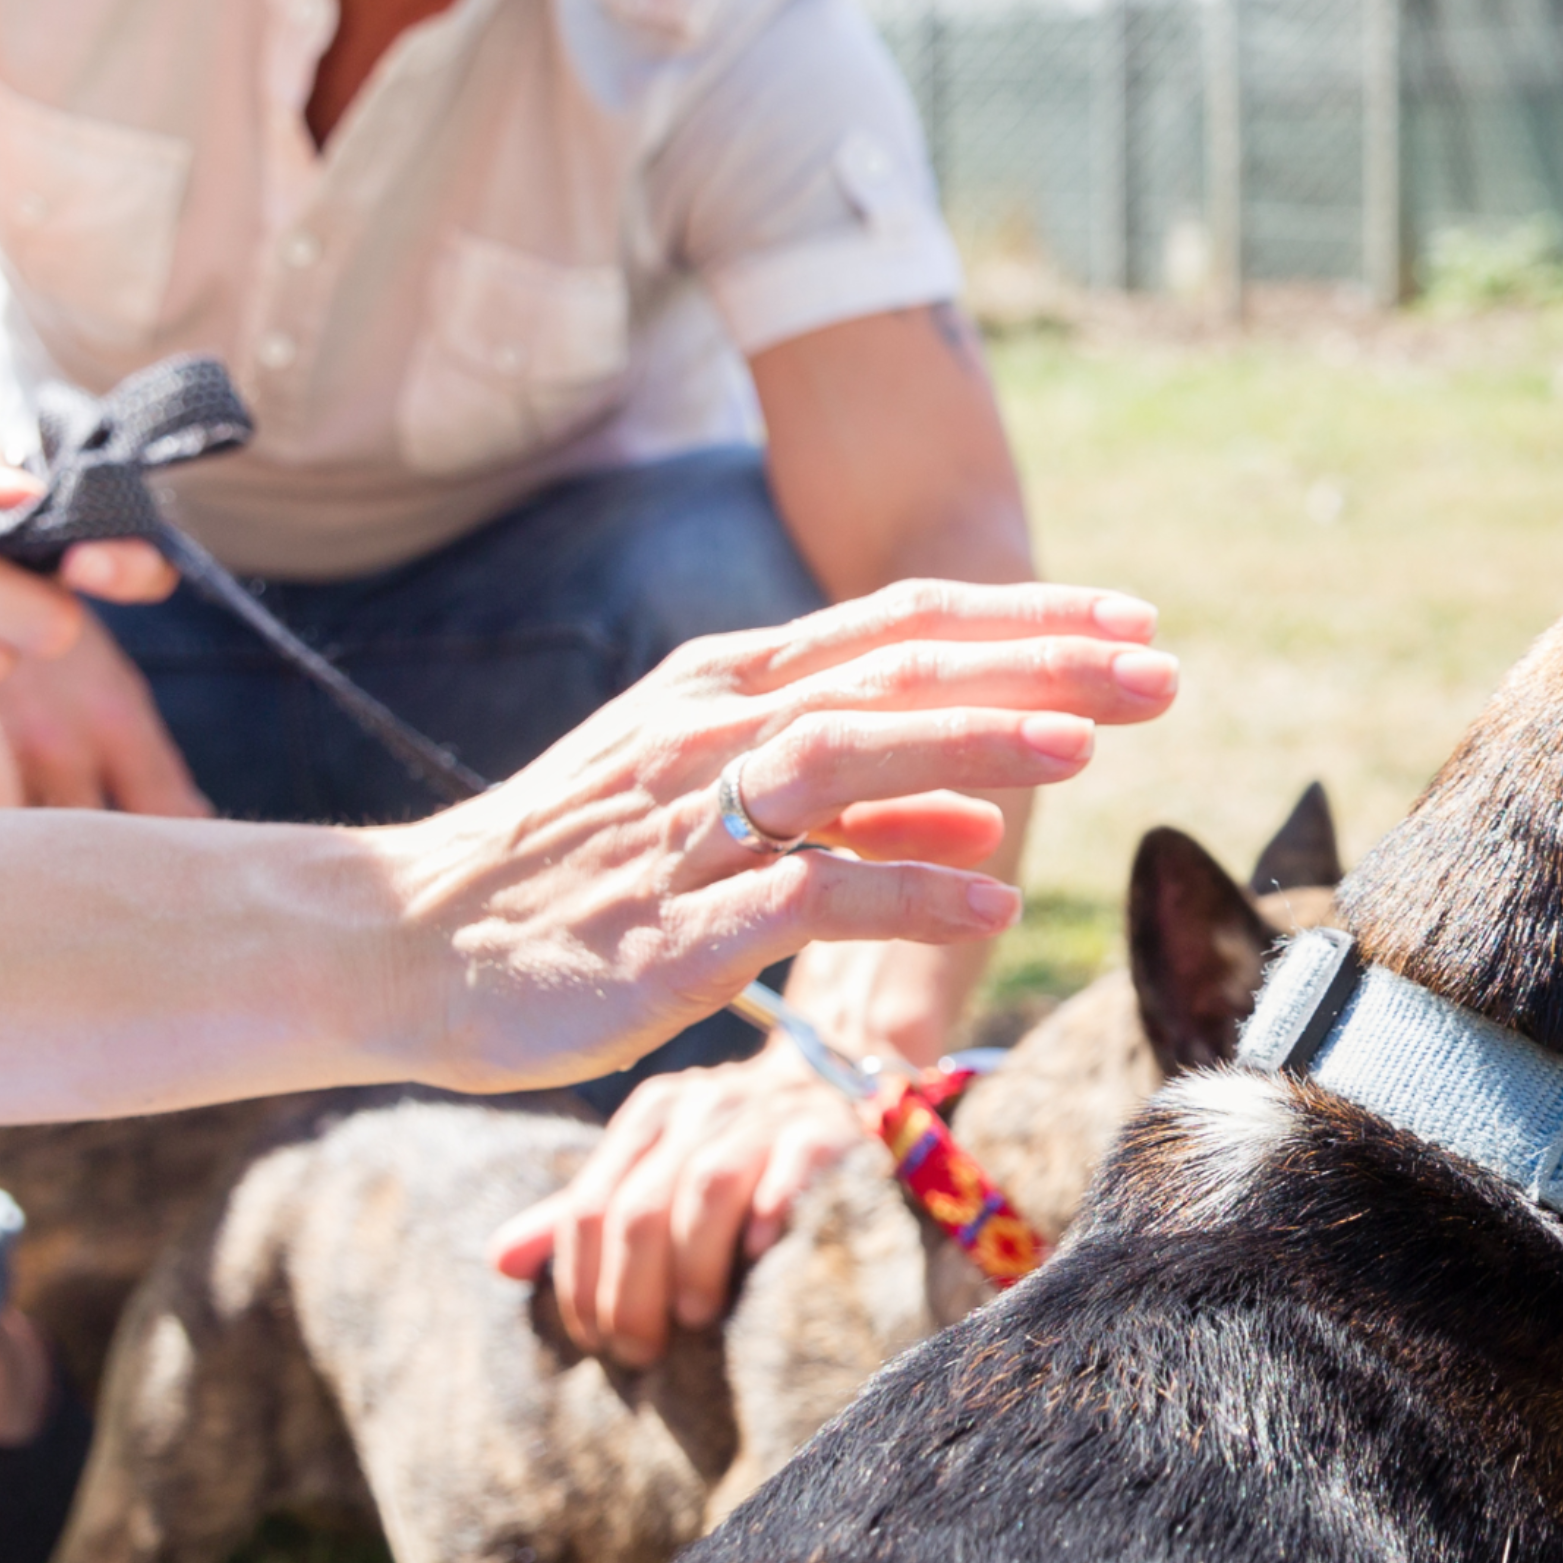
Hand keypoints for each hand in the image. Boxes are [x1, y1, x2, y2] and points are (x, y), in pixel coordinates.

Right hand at [377, 578, 1174, 1092]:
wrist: (401, 942)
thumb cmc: (560, 878)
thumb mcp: (704, 802)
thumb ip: (850, 801)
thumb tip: (981, 803)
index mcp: (722, 687)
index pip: (896, 626)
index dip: (1021, 619)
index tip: (1132, 622)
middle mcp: (713, 731)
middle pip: (897, 671)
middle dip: (1038, 664)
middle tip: (1161, 670)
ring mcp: (693, 821)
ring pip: (855, 753)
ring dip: (975, 742)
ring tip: (1088, 745)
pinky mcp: (679, 922)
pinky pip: (813, 892)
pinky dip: (908, 886)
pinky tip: (991, 900)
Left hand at [483, 1052, 875, 1362]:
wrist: (839, 1087)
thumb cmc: (736, 1151)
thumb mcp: (655, 1172)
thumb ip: (584, 1216)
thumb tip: (497, 1261)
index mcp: (649, 1119)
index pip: (589, 1208)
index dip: (582, 1284)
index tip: (596, 1344)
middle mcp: (698, 1107)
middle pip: (639, 1208)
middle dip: (631, 1292)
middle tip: (642, 1352)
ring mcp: (763, 1114)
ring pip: (705, 1188)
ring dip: (693, 1264)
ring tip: (696, 1319)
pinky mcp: (825, 1129)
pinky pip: (791, 1168)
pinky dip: (771, 1211)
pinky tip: (760, 1254)